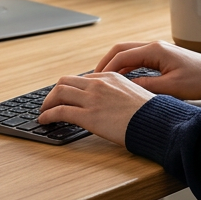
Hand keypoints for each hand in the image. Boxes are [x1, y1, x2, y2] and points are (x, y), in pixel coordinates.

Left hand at [38, 73, 153, 146]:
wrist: (156, 123)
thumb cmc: (151, 114)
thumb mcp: (136, 95)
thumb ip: (120, 94)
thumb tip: (114, 104)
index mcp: (111, 77)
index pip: (82, 79)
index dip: (71, 88)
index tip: (67, 97)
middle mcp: (99, 83)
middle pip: (65, 81)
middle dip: (55, 92)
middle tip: (50, 102)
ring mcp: (92, 98)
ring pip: (59, 92)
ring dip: (47, 102)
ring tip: (44, 112)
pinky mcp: (88, 115)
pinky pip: (60, 111)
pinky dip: (48, 114)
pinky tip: (44, 120)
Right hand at [94, 41, 200, 100]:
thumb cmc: (199, 80)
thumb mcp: (172, 88)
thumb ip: (147, 87)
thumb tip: (126, 88)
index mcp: (155, 50)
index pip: (122, 55)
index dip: (107, 68)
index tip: (97, 80)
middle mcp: (153, 46)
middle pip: (121, 49)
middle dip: (105, 62)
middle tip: (94, 77)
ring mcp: (157, 49)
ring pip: (128, 52)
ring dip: (114, 63)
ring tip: (103, 78)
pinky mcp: (160, 55)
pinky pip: (136, 57)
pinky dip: (125, 65)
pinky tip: (121, 77)